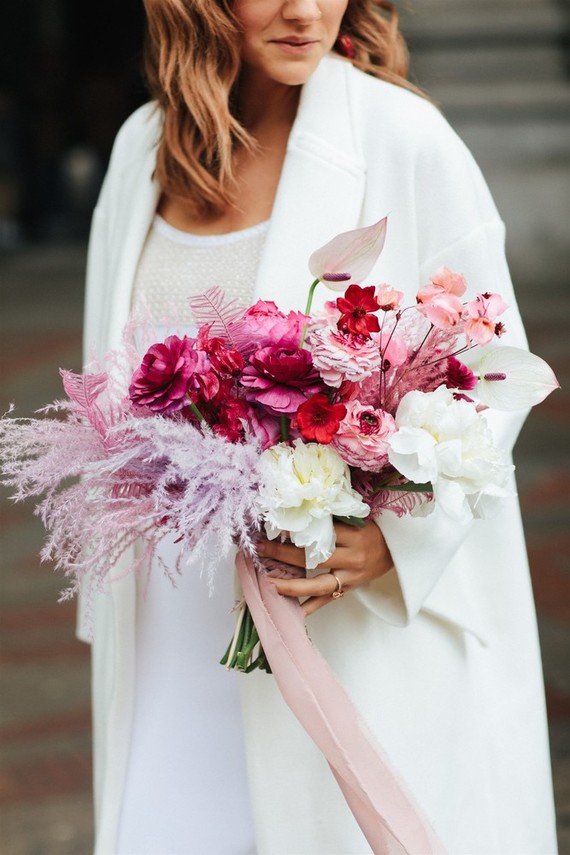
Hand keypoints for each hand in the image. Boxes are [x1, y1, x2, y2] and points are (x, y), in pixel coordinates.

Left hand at [256, 519, 391, 616]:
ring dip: (292, 586)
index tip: (275, 527)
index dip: (297, 531)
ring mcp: (350, 576)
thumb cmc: (372, 531)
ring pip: (318, 585)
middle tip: (261, 549)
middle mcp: (351, 557)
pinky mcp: (348, 589)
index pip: (321, 533)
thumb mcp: (357, 520)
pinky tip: (293, 613)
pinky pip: (327, 600)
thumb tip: (297, 513)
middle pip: (314, 558)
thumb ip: (332, 519)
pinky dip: (310, 608)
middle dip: (284, 554)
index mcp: (353, 535)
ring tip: (270, 583)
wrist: (396, 552)